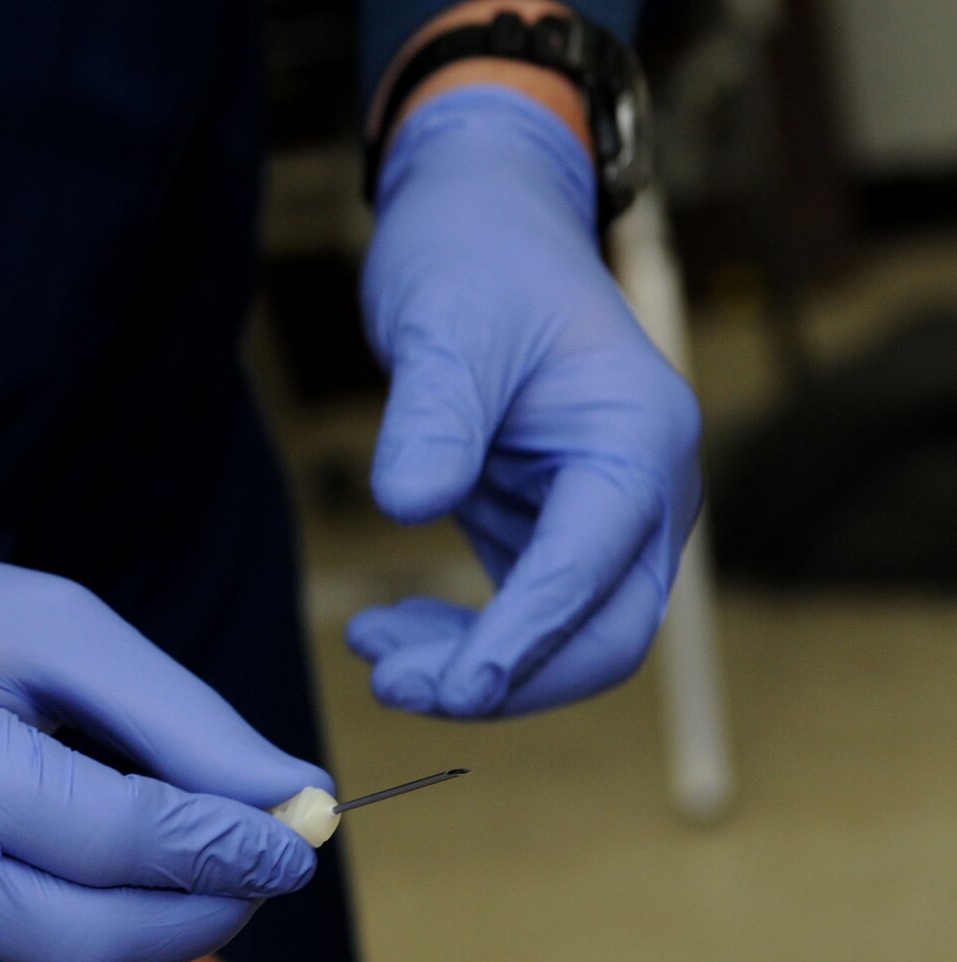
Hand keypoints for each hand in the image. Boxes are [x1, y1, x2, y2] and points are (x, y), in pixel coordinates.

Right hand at [0, 538, 328, 961]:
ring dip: (101, 959)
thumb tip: (293, 805)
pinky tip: (1, 915)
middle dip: (188, 919)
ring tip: (103, 885)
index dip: (227, 850)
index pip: (122, 839)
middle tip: (232, 881)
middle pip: (86, 947)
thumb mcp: (39, 628)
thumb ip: (174, 720)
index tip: (289, 844)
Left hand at [351, 86, 700, 717]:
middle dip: (505, 678)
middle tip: (393, 686)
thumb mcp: (445, 322)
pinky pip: (523, 617)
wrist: (481, 219)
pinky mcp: (553, 529)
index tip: (453, 688)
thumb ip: (434, 414)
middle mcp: (643, 490)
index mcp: (639, 440)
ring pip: (562, 639)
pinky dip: (461, 638)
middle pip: (604, 635)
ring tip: (374, 652)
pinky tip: (391, 629)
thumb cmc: (474, 255)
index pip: (592, 571)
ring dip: (472, 668)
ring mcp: (605, 517)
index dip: (523, 640)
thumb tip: (408, 503)